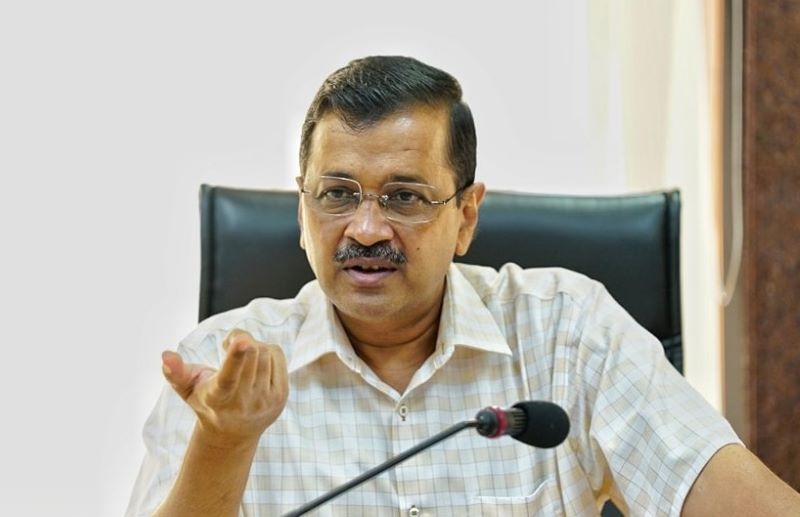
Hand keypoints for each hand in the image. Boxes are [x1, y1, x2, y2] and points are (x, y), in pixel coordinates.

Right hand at [161, 329, 288, 447]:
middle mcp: (243, 402)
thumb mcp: (187, 389)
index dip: (235, 357)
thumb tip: (166, 355)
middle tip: (231, 344)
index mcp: (217, 398)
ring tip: (243, 356)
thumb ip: (175, 372)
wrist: (233, 433)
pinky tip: (256, 362)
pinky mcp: (281, 396)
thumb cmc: (207, 402)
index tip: (241, 340)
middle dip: (240, 340)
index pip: (228, 377)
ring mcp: (265, 400)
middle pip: (251, 354)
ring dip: (253, 346)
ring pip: (265, 352)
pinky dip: (267, 351)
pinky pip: (277, 356)